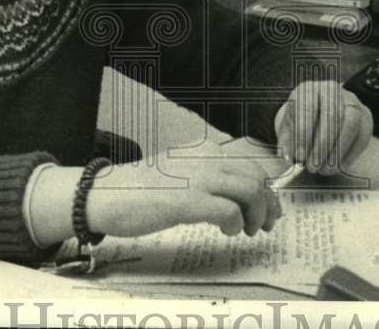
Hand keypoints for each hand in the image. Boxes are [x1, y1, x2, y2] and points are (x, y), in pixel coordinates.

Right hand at [84, 152, 282, 238]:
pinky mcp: (189, 201)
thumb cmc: (143, 188)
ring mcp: (198, 177)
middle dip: (268, 204)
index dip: (266, 189)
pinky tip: (227, 231)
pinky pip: (230, 212)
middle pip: (256, 178)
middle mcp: (206, 157)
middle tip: (266, 224)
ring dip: (256, 216)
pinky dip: (235, 224)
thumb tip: (241, 195)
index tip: (270, 208)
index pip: (250, 165)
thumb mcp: (183, 170)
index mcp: (206, 148)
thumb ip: (210, 176)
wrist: (108, 194)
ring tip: (248, 230)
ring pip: (250, 193)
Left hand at [273, 80, 372, 174]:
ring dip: (338, 150)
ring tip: (326, 169)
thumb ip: (286, 143)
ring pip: (351, 122)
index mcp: (307, 89)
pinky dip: (351, 154)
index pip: (306, 108)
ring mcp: (350, 100)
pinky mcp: (365, 115)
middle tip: (313, 167)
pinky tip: (339, 165)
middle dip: (322, 145)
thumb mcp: (288, 128)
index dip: (303, 134)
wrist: (320, 111)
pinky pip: (362, 134)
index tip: (299, 157)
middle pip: (331, 114)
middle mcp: (330, 90)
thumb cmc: (301, 121)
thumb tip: (286, 159)